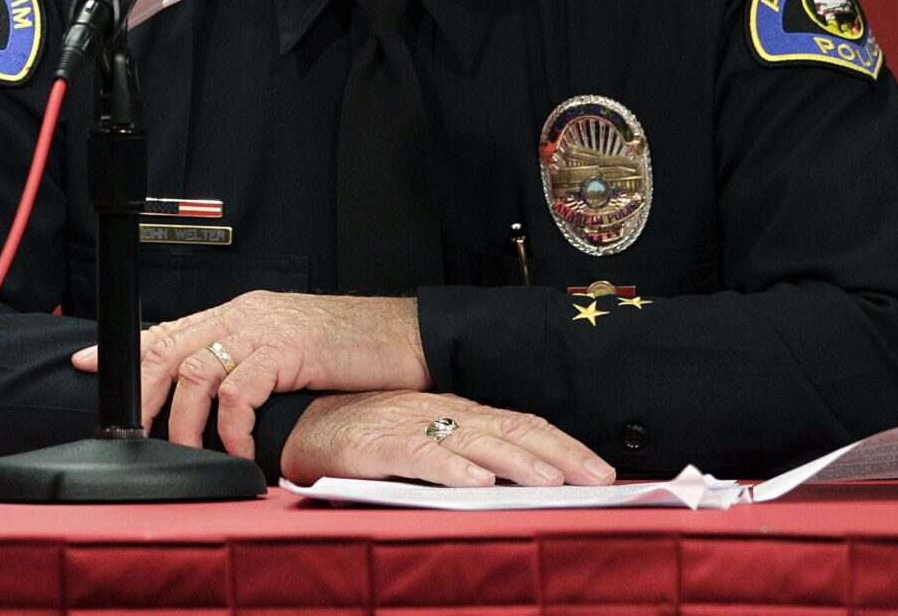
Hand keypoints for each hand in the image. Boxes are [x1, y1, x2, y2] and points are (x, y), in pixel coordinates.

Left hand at [71, 291, 428, 458]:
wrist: (410, 336)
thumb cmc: (354, 350)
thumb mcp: (291, 351)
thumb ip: (251, 364)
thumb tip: (217, 399)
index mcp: (241, 312)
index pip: (170, 327)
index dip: (124, 348)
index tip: (86, 363)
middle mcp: (244, 313)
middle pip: (169, 347)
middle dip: (139, 391)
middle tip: (130, 431)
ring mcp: (264, 328)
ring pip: (195, 370)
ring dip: (183, 420)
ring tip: (187, 453)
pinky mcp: (287, 349)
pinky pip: (239, 391)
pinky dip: (230, 426)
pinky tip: (236, 451)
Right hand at [280, 391, 614, 487]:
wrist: (297, 425)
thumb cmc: (361, 438)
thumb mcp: (422, 443)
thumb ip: (462, 456)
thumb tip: (516, 484)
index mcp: (453, 412)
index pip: (519, 424)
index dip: (562, 445)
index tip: (600, 469)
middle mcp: (438, 413)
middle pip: (509, 430)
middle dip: (558, 453)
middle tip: (598, 478)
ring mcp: (408, 425)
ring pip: (472, 441)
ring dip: (515, 461)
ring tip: (551, 482)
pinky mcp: (376, 444)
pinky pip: (419, 455)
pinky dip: (450, 468)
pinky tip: (476, 482)